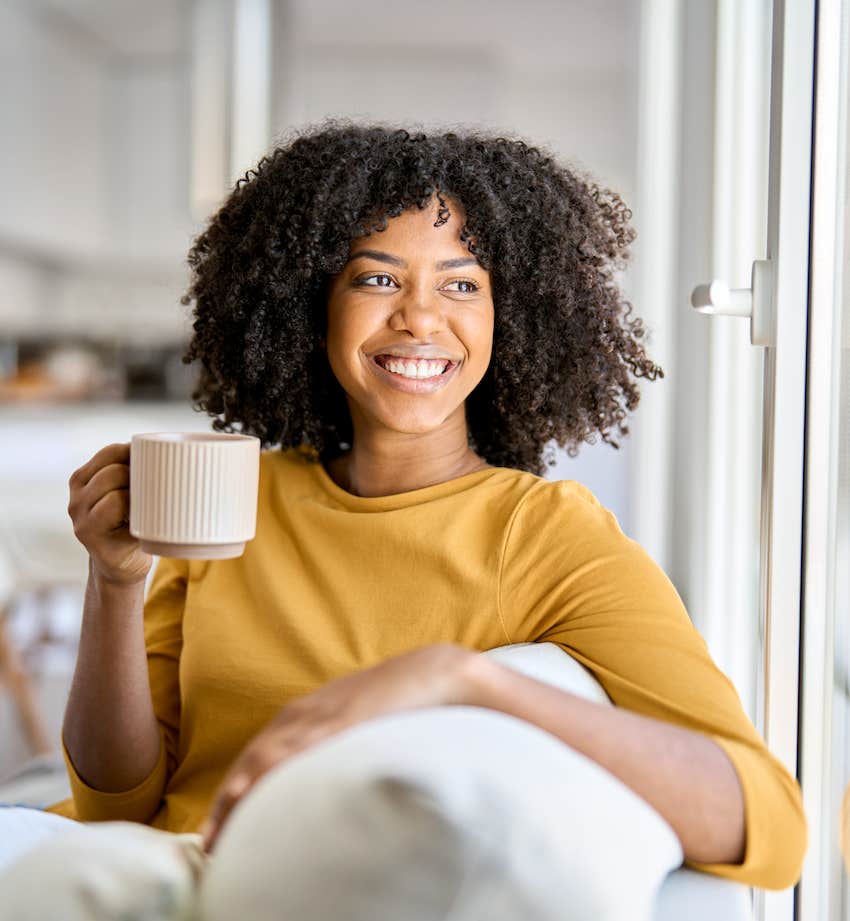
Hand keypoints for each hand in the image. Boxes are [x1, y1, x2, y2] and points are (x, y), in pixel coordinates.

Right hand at [67, 442, 151, 586]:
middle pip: (114, 471)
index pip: (110, 452)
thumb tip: (170, 450)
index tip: (157, 464)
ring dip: (140, 496)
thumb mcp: (126, 493)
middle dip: (140, 477)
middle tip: (158, 490)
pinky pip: (117, 513)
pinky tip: (145, 520)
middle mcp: (76, 499)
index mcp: (82, 480)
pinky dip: (136, 512)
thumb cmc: (132, 523)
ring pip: (115, 492)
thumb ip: (134, 472)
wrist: (122, 566)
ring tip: (150, 507)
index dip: (136, 454)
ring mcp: (81, 521)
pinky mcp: (93, 539)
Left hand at [199, 643, 479, 852]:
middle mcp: (304, 715)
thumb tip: (325, 791)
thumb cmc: (398, 703)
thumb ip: (333, 748)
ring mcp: (322, 716)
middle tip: (211, 844)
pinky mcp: (344, 721)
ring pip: (268, 756)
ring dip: (241, 793)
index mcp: (303, 716)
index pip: (256, 758)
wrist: (434, 672)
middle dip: (227, 802)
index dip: (233, 793)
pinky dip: (276, 772)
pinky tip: (261, 794)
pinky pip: (302, 749)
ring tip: (221, 832)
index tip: (217, 830)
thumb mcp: (355, 725)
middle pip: (252, 760)